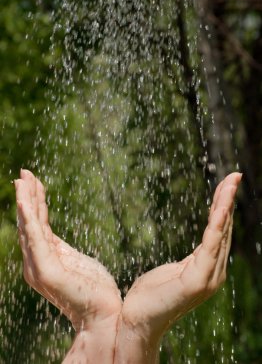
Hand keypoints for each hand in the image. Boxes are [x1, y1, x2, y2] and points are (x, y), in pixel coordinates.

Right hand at [15, 170, 121, 331]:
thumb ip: (60, 247)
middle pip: (28, 222)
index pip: (36, 224)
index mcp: (43, 257)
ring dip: (25, 201)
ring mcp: (38, 267)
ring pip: (29, 227)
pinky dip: (29, 219)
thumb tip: (52, 235)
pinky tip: (26, 202)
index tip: (34, 181)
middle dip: (27, 196)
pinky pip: (35, 239)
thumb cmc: (94, 288)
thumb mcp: (74, 259)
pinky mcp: (46, 271)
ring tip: (23, 179)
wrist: (105, 313)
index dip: (34, 201)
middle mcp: (35, 262)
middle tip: (24, 173)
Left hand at [118, 173, 241, 348]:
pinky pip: (210, 245)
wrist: (136, 321)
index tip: (227, 185)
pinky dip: (217, 224)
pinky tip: (221, 207)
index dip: (223, 207)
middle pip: (223, 228)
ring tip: (231, 183)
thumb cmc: (150, 296)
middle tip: (234, 176)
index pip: (218, 231)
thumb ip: (191, 259)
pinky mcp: (198, 280)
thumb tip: (199, 250)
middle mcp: (214, 272)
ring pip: (220, 233)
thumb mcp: (174, 270)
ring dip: (225, 206)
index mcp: (207, 267)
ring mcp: (209, 277)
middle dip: (227, 200)